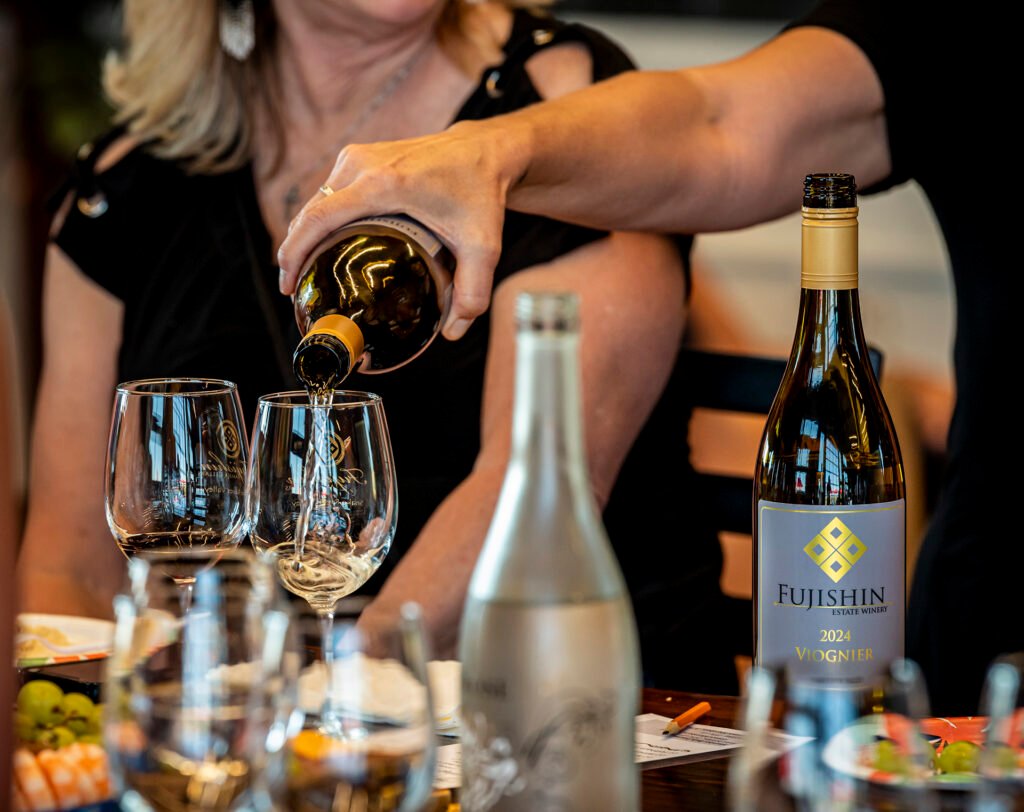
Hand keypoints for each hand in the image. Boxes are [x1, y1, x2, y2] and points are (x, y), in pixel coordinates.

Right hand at [277, 119, 525, 340]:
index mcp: (384, 184)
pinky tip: (324, 246)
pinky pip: (328, 192)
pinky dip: (320, 219)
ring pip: (316, 202)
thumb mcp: (483, 247)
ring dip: (306, 236)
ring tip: (306, 272)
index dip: (294, 252)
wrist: (485, 150)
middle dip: (294, 252)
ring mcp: (358, 156)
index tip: (288, 284)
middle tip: (295, 290)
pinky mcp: (359, 156)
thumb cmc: (481, 192)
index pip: (319, 218)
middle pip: (310, 213)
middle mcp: (362, 164)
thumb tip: (452, 332)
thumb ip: (472, 293)